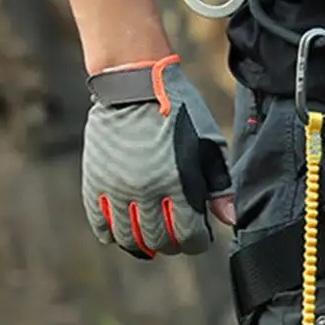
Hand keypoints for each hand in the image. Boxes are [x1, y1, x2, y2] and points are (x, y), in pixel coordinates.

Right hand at [81, 55, 235, 257]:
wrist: (134, 81)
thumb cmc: (180, 113)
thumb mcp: (209, 145)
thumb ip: (220, 186)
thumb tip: (229, 220)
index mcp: (178, 183)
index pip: (189, 237)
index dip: (197, 242)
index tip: (198, 234)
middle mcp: (145, 189)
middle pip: (159, 241)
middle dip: (172, 244)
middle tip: (175, 235)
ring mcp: (117, 187)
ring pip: (129, 238)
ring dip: (143, 243)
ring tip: (151, 236)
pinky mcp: (96, 180)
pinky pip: (100, 223)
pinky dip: (112, 232)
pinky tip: (124, 229)